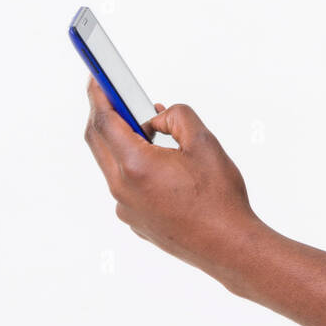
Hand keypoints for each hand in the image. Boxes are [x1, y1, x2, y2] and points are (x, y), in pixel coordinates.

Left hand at [83, 76, 256, 281]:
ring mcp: (125, 208)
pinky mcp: (134, 220)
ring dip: (120, 141)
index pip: (105, 121)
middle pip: (99, 142)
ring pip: (111, 164)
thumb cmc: (220, 199)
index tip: (96, 78)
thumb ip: (177, 117)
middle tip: (114, 95)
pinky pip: (124, 185)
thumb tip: (155, 118)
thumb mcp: (205, 143)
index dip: (99, 95)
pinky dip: (132, 166)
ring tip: (144, 128)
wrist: (229, 246)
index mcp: (136, 165)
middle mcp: (122, 188)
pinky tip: (158, 162)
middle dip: (103, 114)